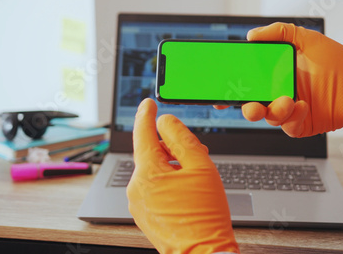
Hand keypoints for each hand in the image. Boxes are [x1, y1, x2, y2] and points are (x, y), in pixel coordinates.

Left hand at [127, 98, 238, 253]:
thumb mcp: (200, 167)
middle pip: (151, 153)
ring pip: (152, 171)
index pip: (143, 133)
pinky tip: (185, 192)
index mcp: (148, 172)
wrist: (203, 253)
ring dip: (171, 166)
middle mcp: (136, 187)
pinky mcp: (142, 214)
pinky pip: (151, 188)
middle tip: (197, 154)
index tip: (148, 103)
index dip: (146, 115)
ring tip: (195, 178)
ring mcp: (137, 203)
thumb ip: (182, 138)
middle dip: (172, 148)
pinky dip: (166, 182)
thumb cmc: (206, 214)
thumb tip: (166, 122)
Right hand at [227, 22, 342, 136]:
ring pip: (267, 116)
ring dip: (271, 110)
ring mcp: (289, 110)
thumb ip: (280, 33)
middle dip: (244, 105)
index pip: (247, 82)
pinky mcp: (301, 124)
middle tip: (247, 101)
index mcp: (276, 75)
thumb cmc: (338, 61)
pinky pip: (288, 126)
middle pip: (251, 103)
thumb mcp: (307, 39)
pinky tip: (302, 105)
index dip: (232, 86)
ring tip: (286, 100)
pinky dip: (291, 118)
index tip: (220, 88)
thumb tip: (252, 35)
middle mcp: (279, 93)